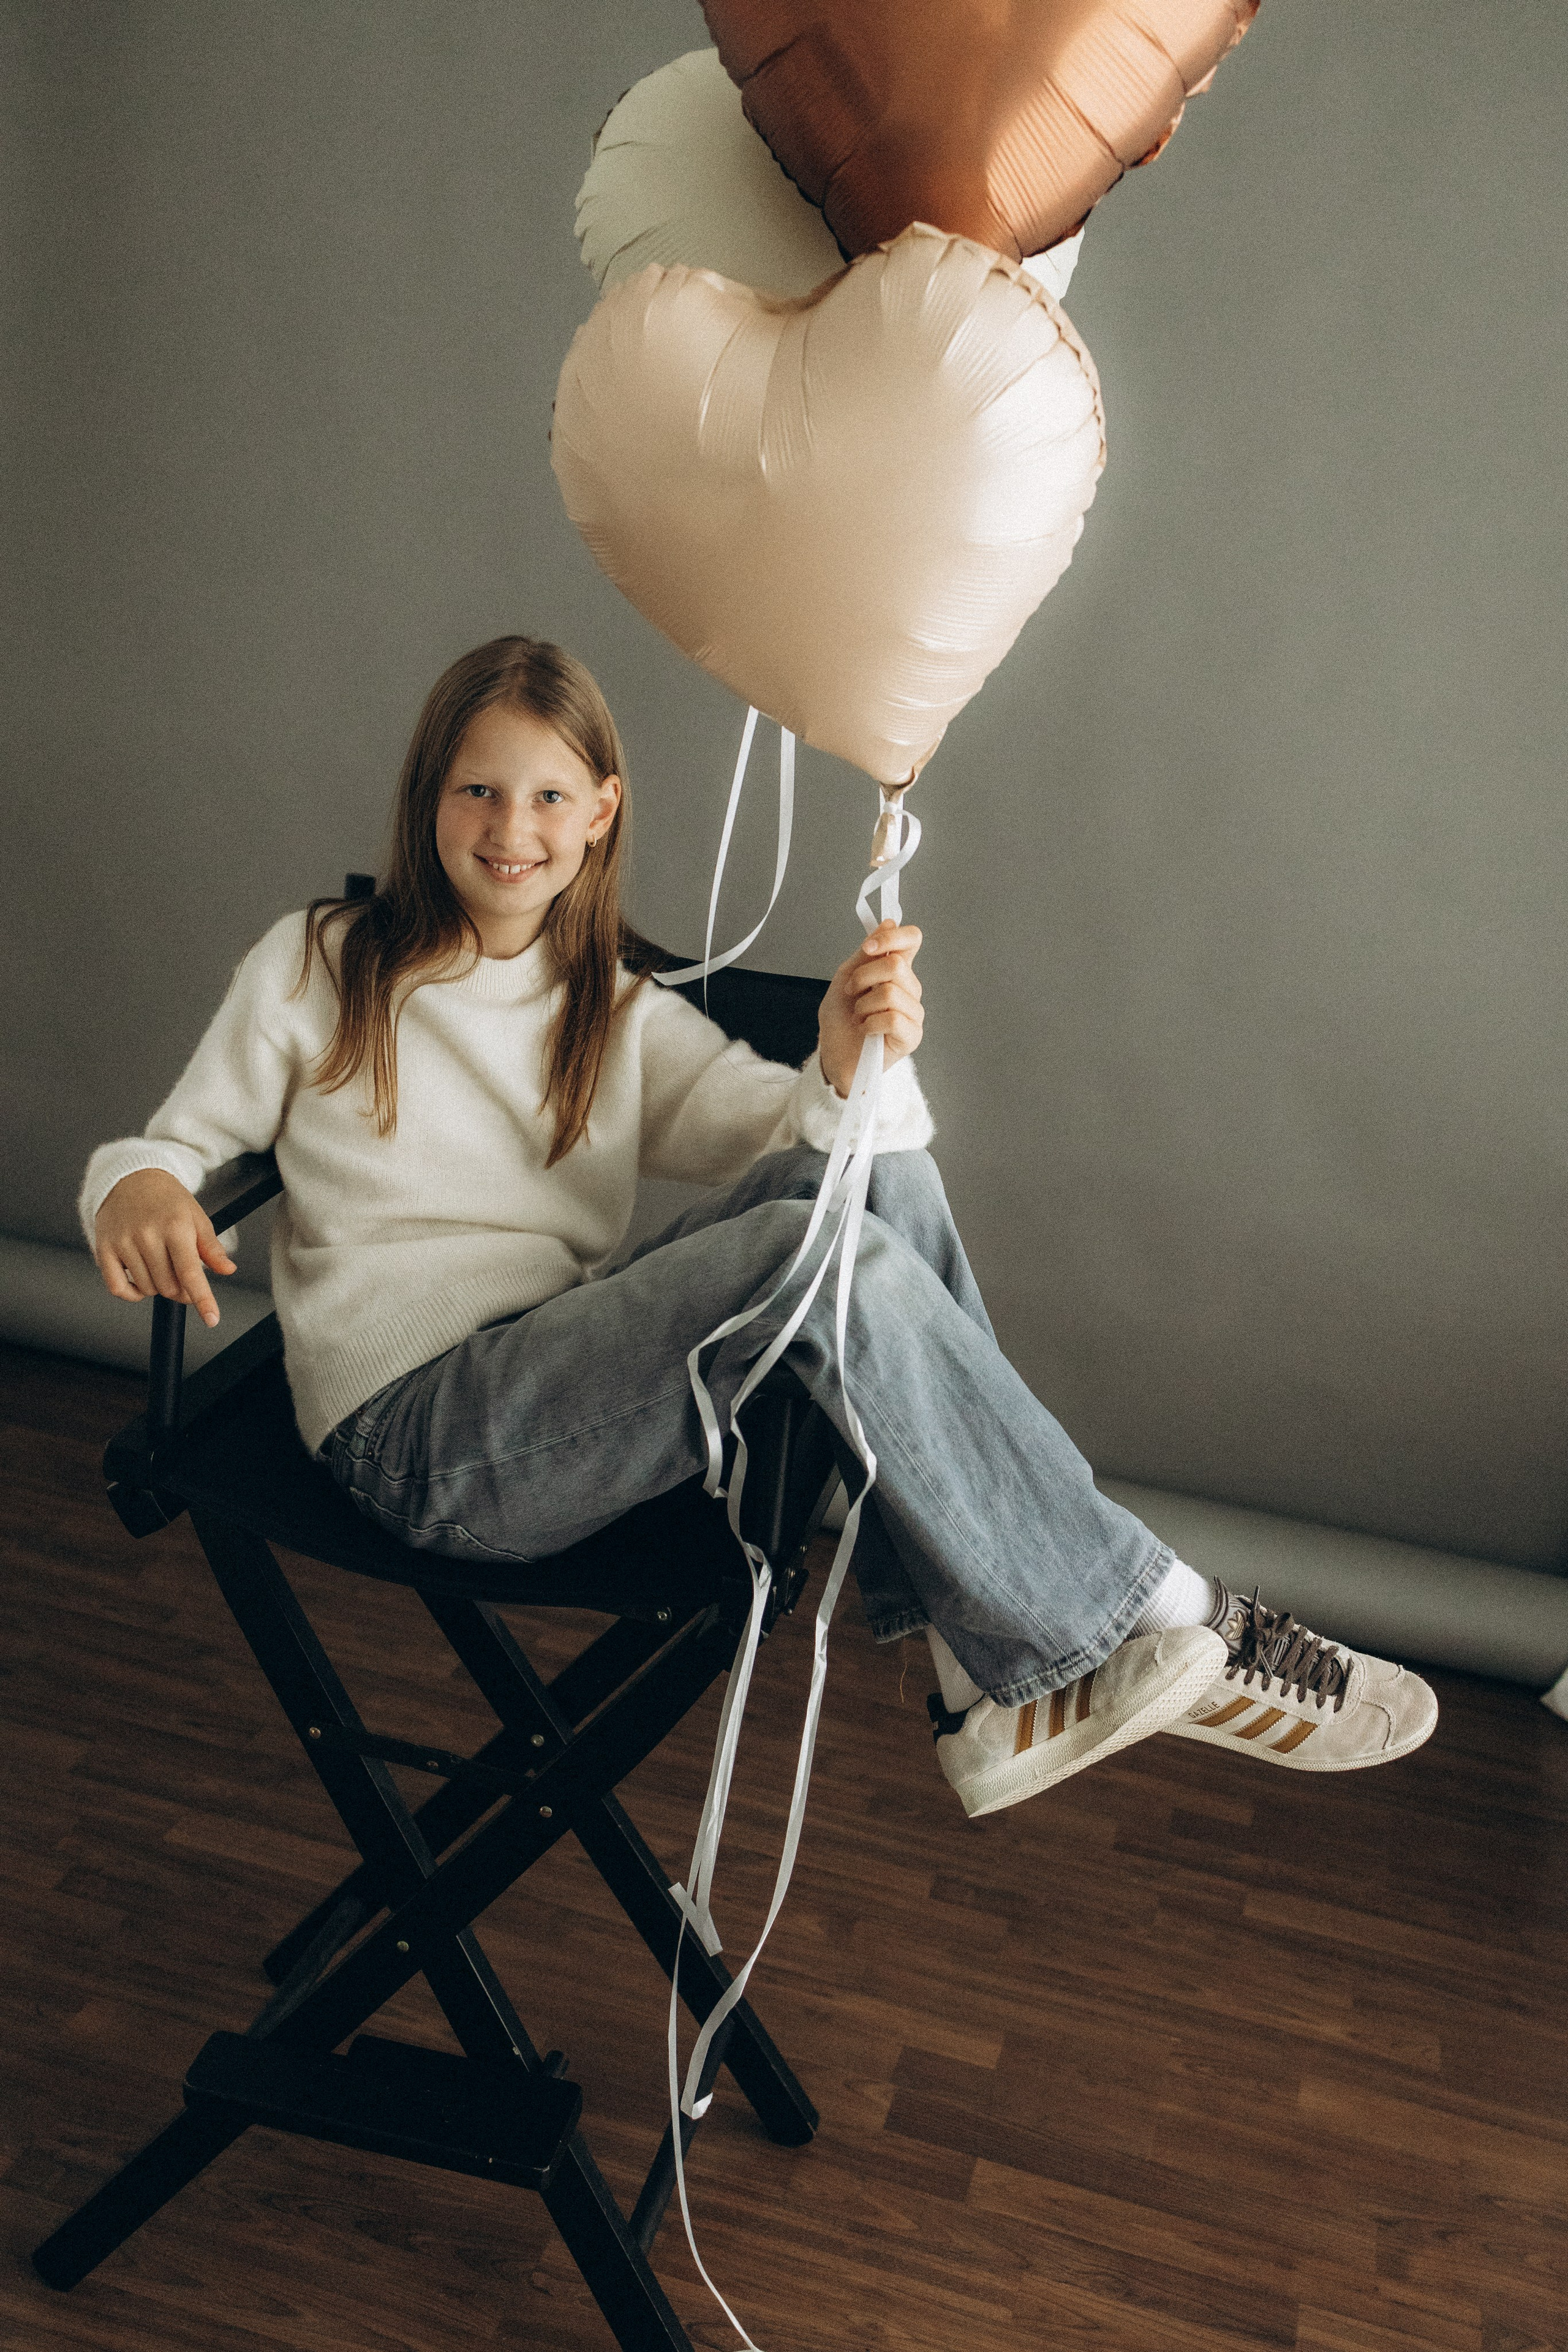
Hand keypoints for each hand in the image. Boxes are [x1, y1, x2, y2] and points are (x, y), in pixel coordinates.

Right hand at [93, 1169, 235, 1329]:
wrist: (130, 1178)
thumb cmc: (167, 1200)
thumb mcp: (196, 1217)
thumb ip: (211, 1247)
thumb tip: (227, 1270)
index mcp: (175, 1226)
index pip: (190, 1272)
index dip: (203, 1299)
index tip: (212, 1319)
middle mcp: (147, 1234)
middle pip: (169, 1286)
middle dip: (181, 1289)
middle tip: (181, 1274)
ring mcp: (123, 1242)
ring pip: (146, 1289)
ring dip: (158, 1287)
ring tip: (160, 1265)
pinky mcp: (103, 1247)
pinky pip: (117, 1287)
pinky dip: (131, 1293)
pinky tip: (140, 1281)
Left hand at [817, 921, 923, 1097]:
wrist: (833, 1055)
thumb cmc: (841, 1019)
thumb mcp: (846, 977)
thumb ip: (866, 953)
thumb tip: (889, 922)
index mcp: (896, 971)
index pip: (912, 940)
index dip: (892, 937)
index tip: (868, 949)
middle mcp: (909, 989)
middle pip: (896, 965)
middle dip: (862, 978)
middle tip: (851, 993)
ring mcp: (913, 1013)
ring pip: (891, 992)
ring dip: (863, 1005)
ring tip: (859, 1016)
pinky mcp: (911, 1037)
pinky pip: (893, 1018)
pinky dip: (870, 1023)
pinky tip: (866, 1031)